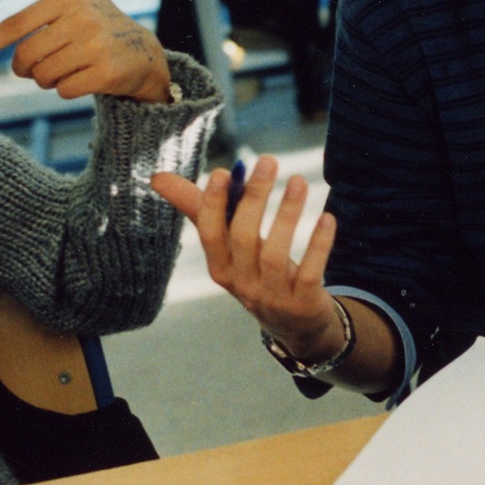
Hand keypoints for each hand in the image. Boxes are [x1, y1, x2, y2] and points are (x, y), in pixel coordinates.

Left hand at [0, 0, 171, 102]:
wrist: (144, 50)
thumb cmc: (104, 16)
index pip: (15, 25)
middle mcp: (80, 20)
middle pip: (26, 57)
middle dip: (28, 68)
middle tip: (43, 65)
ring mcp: (95, 47)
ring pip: (44, 76)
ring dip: (49, 80)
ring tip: (69, 67)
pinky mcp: (106, 73)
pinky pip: (65, 91)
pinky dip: (68, 90)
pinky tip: (86, 78)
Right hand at [151, 156, 343, 357]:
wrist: (295, 324)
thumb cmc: (254, 270)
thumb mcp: (226, 245)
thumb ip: (199, 208)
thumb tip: (157, 177)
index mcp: (219, 266)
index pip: (209, 233)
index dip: (215, 204)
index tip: (225, 171)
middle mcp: (242, 284)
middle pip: (243, 238)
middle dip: (255, 198)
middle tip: (268, 161)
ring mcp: (272, 296)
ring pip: (276, 254)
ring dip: (287, 214)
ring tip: (298, 180)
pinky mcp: (303, 303)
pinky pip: (310, 272)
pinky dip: (318, 245)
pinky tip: (327, 218)